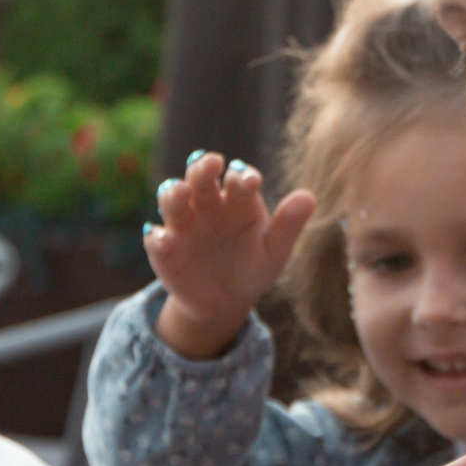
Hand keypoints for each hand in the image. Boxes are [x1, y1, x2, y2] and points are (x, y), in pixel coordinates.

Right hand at [147, 151, 313, 358]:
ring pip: (172, 198)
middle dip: (203, 168)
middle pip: (201, 177)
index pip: (238, 178)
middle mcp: (207, 203)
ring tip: (181, 193)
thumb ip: (289, 225)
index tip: (250, 181)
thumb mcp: (274, 251)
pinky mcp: (164, 248)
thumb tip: (309, 196)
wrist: (227, 302)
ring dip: (173, 192)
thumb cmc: (254, 268)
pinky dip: (157, 237)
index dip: (242, 176)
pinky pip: (156, 238)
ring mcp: (182, 223)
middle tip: (211, 163)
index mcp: (237, 199)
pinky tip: (165, 239)